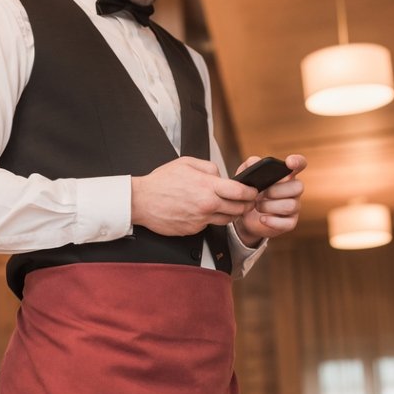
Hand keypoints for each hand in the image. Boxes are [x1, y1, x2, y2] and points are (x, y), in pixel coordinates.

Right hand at [132, 157, 257, 236]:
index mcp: (208, 187)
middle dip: (245, 204)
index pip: (241, 192)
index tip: (252, 191)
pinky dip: (209, 218)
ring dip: (230, 213)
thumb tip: (222, 176)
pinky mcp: (193, 230)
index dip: (251, 192)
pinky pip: (209, 224)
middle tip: (244, 200)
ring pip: (227, 220)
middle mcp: (207, 205)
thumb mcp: (186, 163)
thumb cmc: (160, 181)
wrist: (141, 201)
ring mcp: (200, 220)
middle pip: (239, 209)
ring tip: (224, 205)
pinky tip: (201, 210)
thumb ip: (209, 168)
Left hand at [233, 154, 306, 246]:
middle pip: (298, 186)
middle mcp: (293, 190)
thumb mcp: (246, 178)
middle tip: (261, 193)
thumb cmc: (250, 193)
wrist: (245, 218)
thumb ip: (249, 166)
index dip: (298, 161)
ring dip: (270, 206)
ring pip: (291, 205)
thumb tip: (255, 162)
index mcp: (286, 175)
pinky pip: (287, 223)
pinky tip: (262, 219)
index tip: (289, 162)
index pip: (300, 164)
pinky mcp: (289, 223)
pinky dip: (272, 221)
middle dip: (276, 190)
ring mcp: (294, 207)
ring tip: (257, 206)